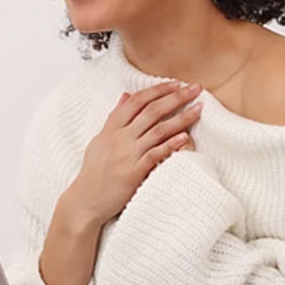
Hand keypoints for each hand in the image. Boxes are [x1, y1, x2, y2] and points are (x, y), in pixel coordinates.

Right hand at [63, 80, 203, 229]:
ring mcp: (127, 155)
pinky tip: (186, 137)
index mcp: (111, 129)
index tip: (175, 84)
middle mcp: (119, 139)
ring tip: (199, 109)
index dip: (157, 90)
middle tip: (195, 88)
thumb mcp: (100, 140)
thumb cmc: (94, 172)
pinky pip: (156, 155)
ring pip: (158, 130)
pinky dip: (171, 145)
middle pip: (151, 112)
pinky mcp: (133, 173)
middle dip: (175, 97)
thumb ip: (115, 118)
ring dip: (181, 118)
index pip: (136, 102)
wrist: (85, 200)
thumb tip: (126, 95)